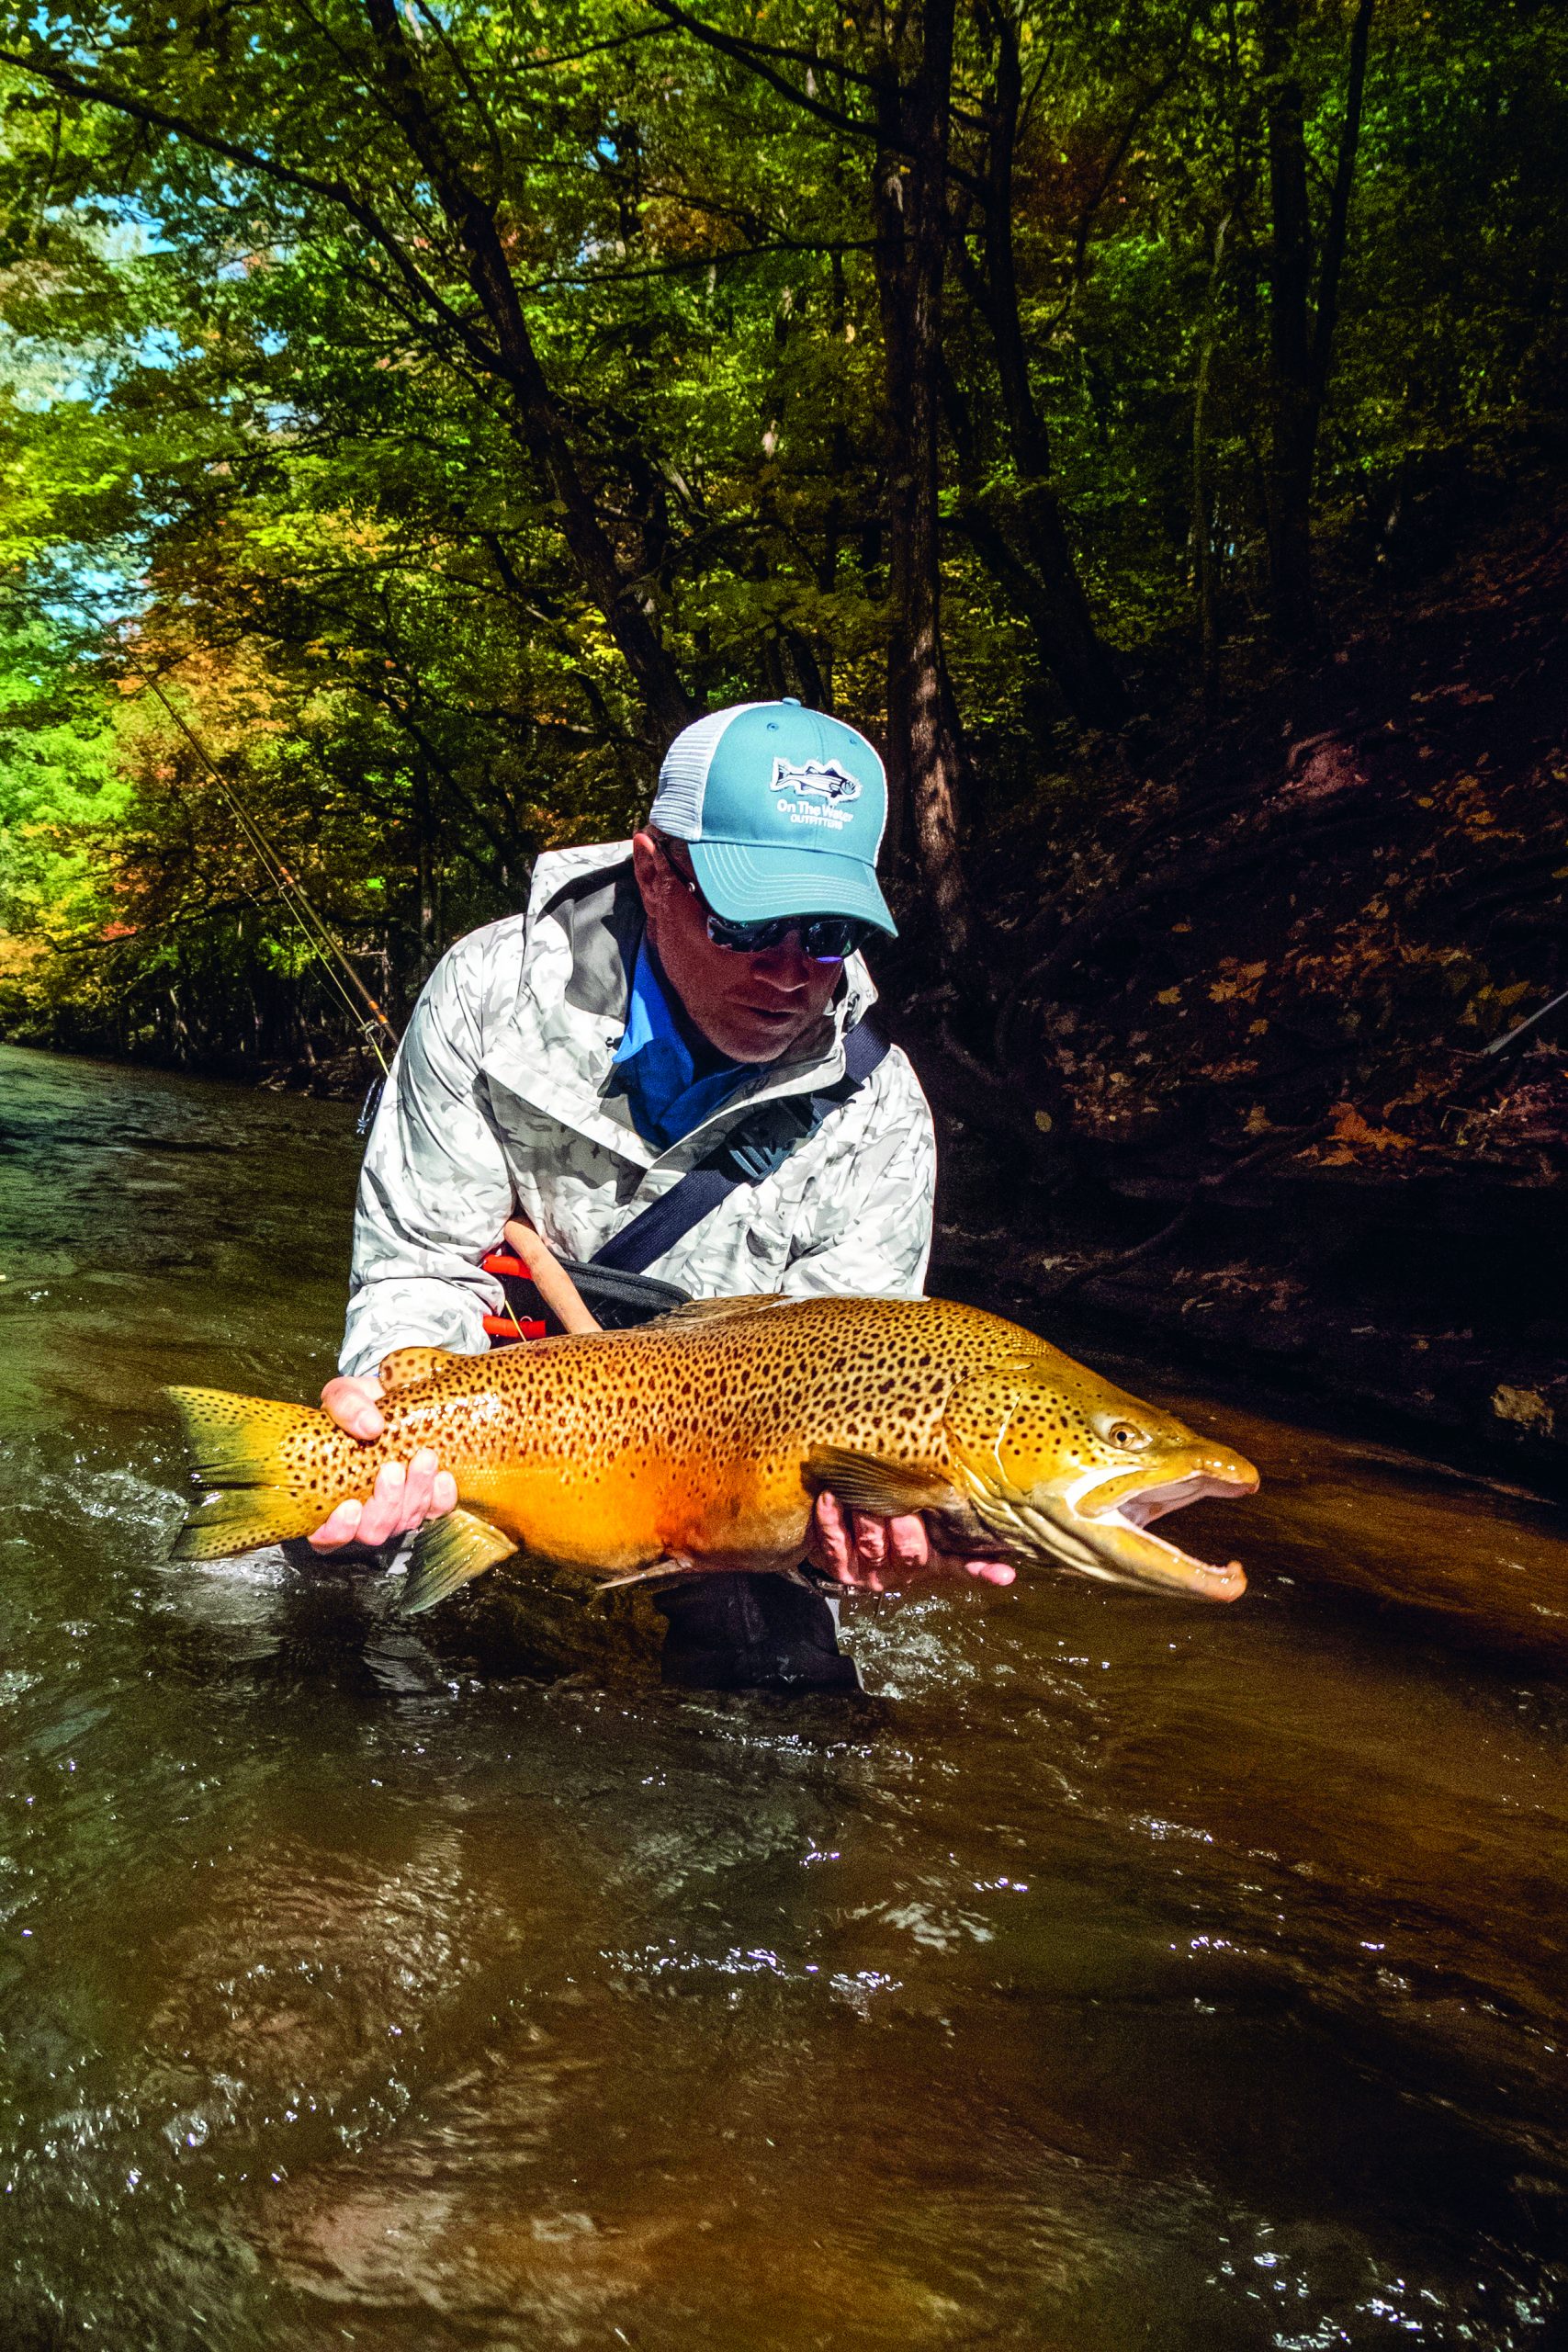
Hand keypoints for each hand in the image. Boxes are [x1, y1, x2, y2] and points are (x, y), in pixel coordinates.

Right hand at [308, 1372, 456, 1550]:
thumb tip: (370, 1426)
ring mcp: (395, 1510)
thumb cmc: (359, 1405)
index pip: (325, 1537)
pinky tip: (443, 1476)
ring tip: (424, 1458)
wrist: (393, 1399)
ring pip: (405, 1522)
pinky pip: (436, 1512)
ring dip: (416, 1493)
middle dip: (387, 1503)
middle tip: (393, 1470)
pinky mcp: (426, 1501)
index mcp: (328, 1496)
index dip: (337, 1531)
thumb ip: (346, 1405)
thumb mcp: (344, 1394)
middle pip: (373, 1531)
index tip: (350, 1506)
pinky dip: (441, 1498)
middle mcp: (361, 1513)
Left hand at [805, 1492, 1015, 1595]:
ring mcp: (868, 1571)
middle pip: (911, 1552)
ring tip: (862, 1489)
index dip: (981, 1570)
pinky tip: (830, 1497)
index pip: (960, 1566)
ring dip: (868, 1516)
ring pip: (873, 1544)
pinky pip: (834, 1542)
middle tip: (901, 1499)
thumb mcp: (916, 1517)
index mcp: (928, 1560)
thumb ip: (936, 1509)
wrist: (830, 1536)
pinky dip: (831, 1518)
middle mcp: (901, 1569)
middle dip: (906, 1526)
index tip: (1004, 1574)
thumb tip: (973, 1488)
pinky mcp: (837, 1566)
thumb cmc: (884, 1518)